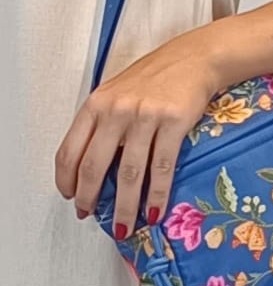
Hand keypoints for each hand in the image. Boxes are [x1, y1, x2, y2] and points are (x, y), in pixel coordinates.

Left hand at [54, 28, 220, 239]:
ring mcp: (146, 116)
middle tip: (90, 216)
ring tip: (124, 225)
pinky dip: (157, 194)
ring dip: (125, 206)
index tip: (71, 197)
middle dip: (90, 197)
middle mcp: (117, 110)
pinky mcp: (174, 123)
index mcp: (97, 103)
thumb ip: (102, 122)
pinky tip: (154, 210)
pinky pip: (162, 167)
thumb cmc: (155, 77)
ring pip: (129, 172)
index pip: (70, 149)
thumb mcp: (117, 92)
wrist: (193, 59)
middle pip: (95, 164)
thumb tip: (95, 166)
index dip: (67, 179)